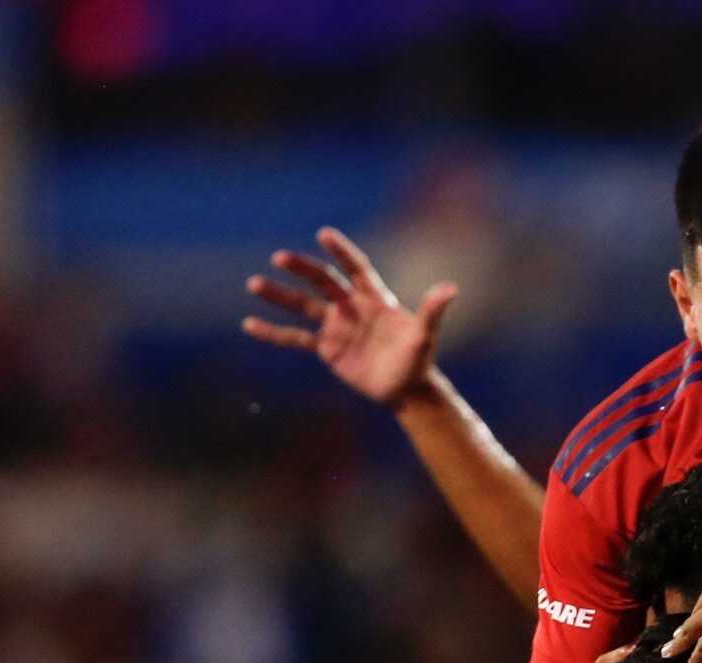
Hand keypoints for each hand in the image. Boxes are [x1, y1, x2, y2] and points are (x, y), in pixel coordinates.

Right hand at [243, 227, 456, 410]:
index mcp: (374, 297)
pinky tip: (250, 324)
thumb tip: (451, 287)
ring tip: (254, 284)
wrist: (405, 389)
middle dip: (303, 269)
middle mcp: (351, 306)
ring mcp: (336, 325)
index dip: (342, 251)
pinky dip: (273, 332)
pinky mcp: (326, 347)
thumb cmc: (417, 360)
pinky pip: (295, 338)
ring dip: (280, 295)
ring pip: (303, 305)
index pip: (356, 268)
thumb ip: (432, 310)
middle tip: (280, 258)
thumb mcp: (424, 335)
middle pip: (323, 281)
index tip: (325, 234)